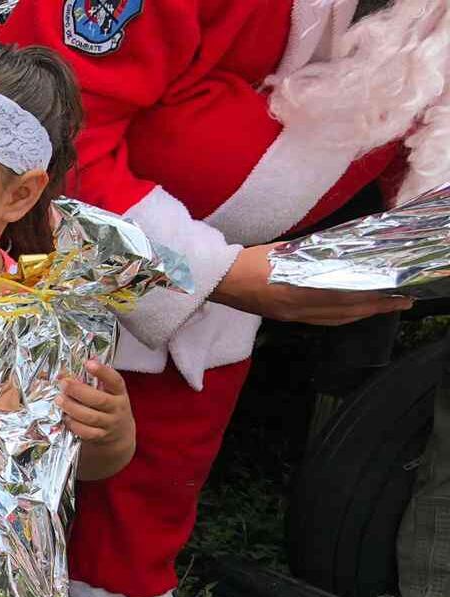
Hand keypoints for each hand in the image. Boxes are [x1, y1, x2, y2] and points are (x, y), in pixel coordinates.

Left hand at [59, 361, 134, 478]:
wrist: (120, 434)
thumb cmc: (109, 406)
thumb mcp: (108, 393)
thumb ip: (93, 383)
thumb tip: (68, 371)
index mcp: (119, 393)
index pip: (115, 381)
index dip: (102, 372)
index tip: (88, 363)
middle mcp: (117, 408)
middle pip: (99, 400)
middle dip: (79, 391)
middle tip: (63, 383)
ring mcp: (110, 424)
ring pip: (90, 417)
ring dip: (72, 408)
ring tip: (59, 399)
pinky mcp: (100, 437)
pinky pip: (85, 432)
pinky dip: (73, 424)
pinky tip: (65, 416)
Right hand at [210, 244, 412, 325]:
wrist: (217, 278)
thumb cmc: (247, 260)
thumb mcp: (285, 251)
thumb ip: (315, 254)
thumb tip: (344, 255)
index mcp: (296, 289)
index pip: (345, 295)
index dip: (373, 295)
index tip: (396, 289)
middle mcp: (296, 308)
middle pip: (346, 312)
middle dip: (377, 307)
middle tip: (402, 301)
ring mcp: (291, 316)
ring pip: (337, 319)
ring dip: (363, 314)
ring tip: (383, 307)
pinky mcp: (286, 318)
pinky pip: (322, 320)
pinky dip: (343, 317)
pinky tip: (352, 312)